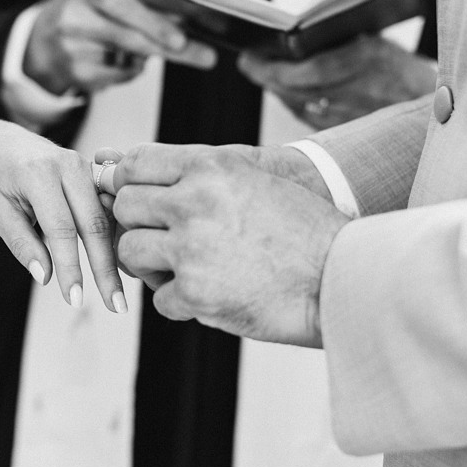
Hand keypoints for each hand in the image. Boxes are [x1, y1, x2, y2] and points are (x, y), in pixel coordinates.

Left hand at [0, 120, 125, 312]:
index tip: (75, 300)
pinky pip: (110, 209)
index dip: (71, 267)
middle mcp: (69, 164)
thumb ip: (22, 244)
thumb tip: (47, 278)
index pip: (61, 229)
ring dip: (117, 256)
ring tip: (121, 294)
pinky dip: (116, 239)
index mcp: (39, 173)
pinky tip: (123, 268)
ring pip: (108, 218)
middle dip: (105, 268)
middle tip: (116, 306)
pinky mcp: (95, 173)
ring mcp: (86, 166)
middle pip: (94, 224)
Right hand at [24, 0, 216, 95]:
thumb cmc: (92, 7)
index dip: (154, 19)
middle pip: (128, 35)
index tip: (186, 33)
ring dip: (154, 55)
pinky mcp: (76, 73)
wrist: (46, 36)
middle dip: (169, 45)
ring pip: (129, 58)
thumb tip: (191, 15)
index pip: (122, 1)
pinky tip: (128, 59)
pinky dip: (133, 69)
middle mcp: (73, 14)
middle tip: (203, 54)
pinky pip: (121, 75)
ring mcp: (71, 47)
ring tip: (168, 48)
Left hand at [95, 142, 330, 287]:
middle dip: (138, 225)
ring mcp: (191, 249)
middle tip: (164, 240)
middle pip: (125, 206)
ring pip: (130, 251)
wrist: (343, 278)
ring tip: (186, 270)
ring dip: (151, 265)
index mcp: (212, 167)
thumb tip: (130, 169)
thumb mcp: (256, 180)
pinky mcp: (195, 293)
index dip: (124, 181)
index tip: (129, 196)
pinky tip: (212, 297)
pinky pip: (158, 299)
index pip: (137, 162)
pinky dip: (180, 303)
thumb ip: (202, 175)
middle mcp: (195, 202)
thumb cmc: (305, 230)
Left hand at [238, 35, 435, 128]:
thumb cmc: (405, 67)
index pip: (304, 71)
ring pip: (301, 106)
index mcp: (366, 59)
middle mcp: (359, 90)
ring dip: (279, 92)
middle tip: (249, 64)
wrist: (439, 101)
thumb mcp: (376, 41)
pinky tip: (288, 94)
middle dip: (268, 78)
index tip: (249, 57)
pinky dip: (296, 105)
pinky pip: (313, 120)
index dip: (272, 68)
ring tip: (264, 75)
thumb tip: (294, 40)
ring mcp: (356, 115)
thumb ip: (342, 41)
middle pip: (297, 91)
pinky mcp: (353, 131)